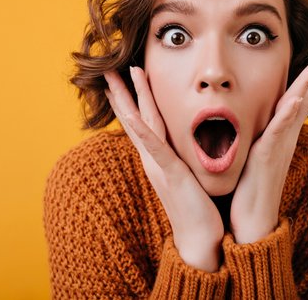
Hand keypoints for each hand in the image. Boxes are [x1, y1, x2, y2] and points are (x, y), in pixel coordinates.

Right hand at [104, 68, 223, 271]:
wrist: (200, 238)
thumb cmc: (198, 207)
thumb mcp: (189, 174)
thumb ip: (184, 156)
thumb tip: (189, 141)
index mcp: (158, 157)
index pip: (140, 121)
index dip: (129, 98)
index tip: (120, 77)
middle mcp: (152, 159)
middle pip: (133, 117)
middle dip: (120, 92)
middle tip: (107, 69)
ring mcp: (158, 165)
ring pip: (140, 124)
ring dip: (129, 99)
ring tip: (119, 76)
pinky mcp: (170, 173)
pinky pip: (154, 147)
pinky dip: (141, 130)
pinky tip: (132, 113)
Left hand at [230, 53, 307, 243]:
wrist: (252, 219)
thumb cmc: (253, 186)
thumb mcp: (259, 152)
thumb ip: (264, 135)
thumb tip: (262, 121)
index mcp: (284, 131)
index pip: (303, 98)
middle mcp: (286, 135)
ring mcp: (279, 143)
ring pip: (296, 107)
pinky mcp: (266, 154)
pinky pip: (278, 130)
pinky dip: (287, 114)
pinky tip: (295, 99)